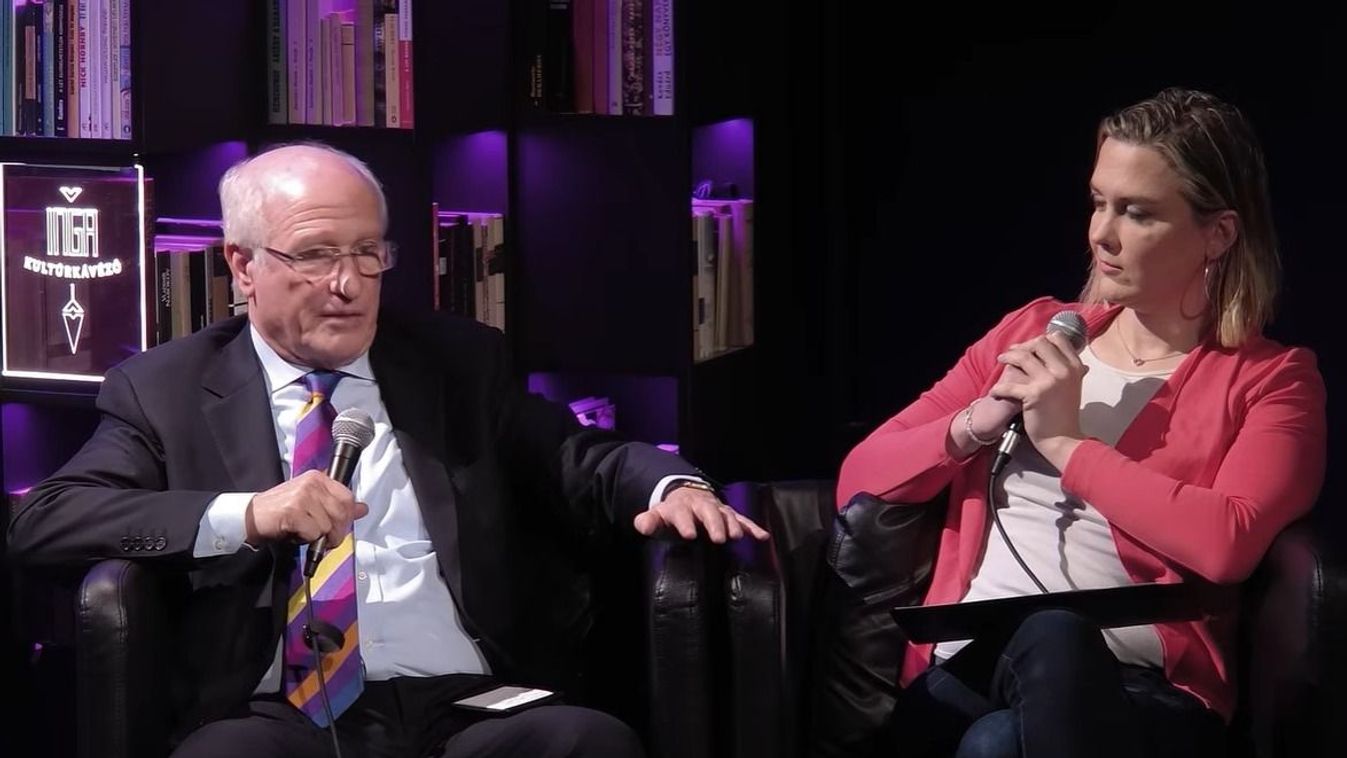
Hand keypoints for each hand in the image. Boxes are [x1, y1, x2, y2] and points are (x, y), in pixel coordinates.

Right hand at [245, 469, 368, 545]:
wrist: (252, 516)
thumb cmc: (282, 510)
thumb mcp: (312, 502)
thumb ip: (337, 505)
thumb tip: (363, 509)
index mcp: (319, 478)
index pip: (347, 497)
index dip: (347, 517)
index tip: (340, 528)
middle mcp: (312, 483)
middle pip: (341, 512)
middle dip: (337, 532)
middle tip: (326, 539)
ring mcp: (302, 496)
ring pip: (328, 525)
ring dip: (319, 537)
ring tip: (305, 533)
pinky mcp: (293, 512)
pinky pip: (314, 532)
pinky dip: (306, 539)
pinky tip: (296, 533)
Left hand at [633, 485, 769, 543]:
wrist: (688, 495)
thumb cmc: (673, 512)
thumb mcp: (658, 515)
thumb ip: (649, 521)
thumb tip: (641, 525)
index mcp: (682, 506)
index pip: (682, 513)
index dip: (685, 522)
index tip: (688, 534)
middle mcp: (701, 506)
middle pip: (708, 512)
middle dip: (714, 524)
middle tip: (718, 538)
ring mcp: (717, 509)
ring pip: (726, 514)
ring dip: (732, 524)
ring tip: (737, 536)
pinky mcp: (729, 514)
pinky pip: (742, 520)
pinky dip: (752, 527)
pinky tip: (762, 536)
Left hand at [990, 332, 1087, 466]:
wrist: (1062, 439)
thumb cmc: (1065, 414)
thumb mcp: (1073, 386)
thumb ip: (1068, 369)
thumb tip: (1062, 352)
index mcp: (1076, 367)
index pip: (1058, 338)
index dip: (1041, 339)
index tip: (1030, 347)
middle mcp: (1064, 371)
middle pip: (1039, 343)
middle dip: (1022, 346)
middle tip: (1011, 353)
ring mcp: (1049, 382)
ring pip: (1023, 357)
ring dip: (1008, 357)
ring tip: (1001, 360)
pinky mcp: (1034, 394)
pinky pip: (1010, 384)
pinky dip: (999, 387)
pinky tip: (995, 391)